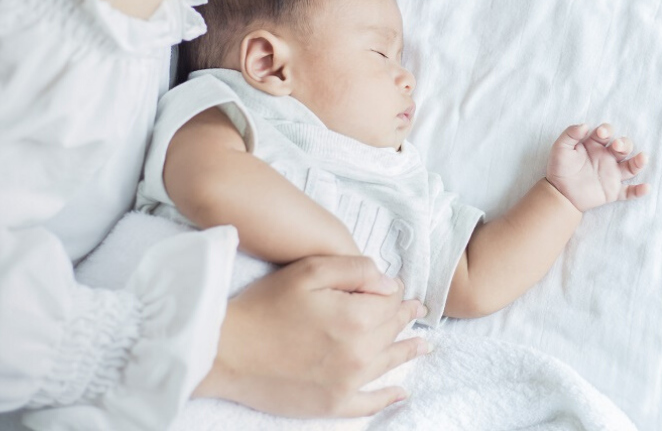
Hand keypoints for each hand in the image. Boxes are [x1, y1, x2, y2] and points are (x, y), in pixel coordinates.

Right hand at [194, 255, 428, 416]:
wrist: (224, 351)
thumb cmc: (265, 305)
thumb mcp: (311, 271)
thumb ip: (357, 270)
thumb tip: (391, 284)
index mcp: (357, 318)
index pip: (390, 302)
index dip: (394, 292)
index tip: (397, 288)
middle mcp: (358, 353)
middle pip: (391, 331)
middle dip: (404, 317)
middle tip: (416, 311)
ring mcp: (346, 383)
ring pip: (387, 363)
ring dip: (407, 351)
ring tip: (423, 345)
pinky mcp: (330, 405)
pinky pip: (368, 403)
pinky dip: (386, 398)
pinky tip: (399, 393)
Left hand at [545, 123, 648, 211]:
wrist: (559, 193)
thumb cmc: (559, 168)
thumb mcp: (560, 148)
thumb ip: (570, 134)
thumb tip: (584, 125)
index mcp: (595, 144)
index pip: (606, 133)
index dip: (606, 130)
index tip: (601, 133)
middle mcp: (607, 157)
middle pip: (623, 147)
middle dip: (624, 144)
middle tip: (617, 146)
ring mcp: (612, 174)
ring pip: (631, 166)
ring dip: (638, 162)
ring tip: (642, 158)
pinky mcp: (613, 191)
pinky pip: (629, 191)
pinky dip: (638, 190)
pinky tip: (646, 187)